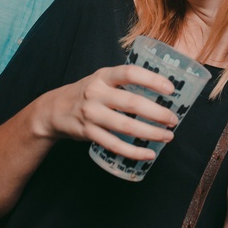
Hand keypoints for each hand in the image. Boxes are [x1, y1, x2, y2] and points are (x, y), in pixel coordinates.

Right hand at [40, 65, 177, 160]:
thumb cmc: (87, 93)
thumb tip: (160, 89)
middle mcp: (96, 93)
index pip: (130, 73)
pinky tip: (148, 154)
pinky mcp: (88, 133)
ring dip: (150, 133)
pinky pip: (114, 145)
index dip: (152, 79)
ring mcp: (91, 114)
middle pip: (131, 103)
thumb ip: (124, 82)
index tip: (171, 89)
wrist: (53, 110)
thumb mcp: (102, 79)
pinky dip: (133, 152)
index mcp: (103, 76)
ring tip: (167, 136)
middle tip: (173, 120)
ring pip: (125, 126)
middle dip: (157, 113)